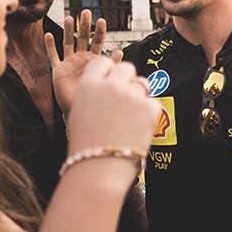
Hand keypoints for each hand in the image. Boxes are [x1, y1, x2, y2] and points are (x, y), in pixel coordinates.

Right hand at [48, 10, 106, 114]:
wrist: (80, 111)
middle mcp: (82, 58)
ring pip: (67, 43)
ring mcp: (69, 63)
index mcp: (95, 60)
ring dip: (68, 31)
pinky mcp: (58, 70)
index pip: (98, 42)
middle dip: (84, 25)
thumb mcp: (104, 79)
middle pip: (83, 38)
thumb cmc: (95, 97)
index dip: (99, 31)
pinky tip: (48, 34)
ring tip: (69, 17)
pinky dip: (50, 46)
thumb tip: (121, 53)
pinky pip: (53, 56)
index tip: (102, 20)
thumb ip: (110, 65)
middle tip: (86, 12)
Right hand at [64, 55, 158, 188]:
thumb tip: (105, 87)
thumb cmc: (86, 148)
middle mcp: (110, 86)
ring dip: (140, 96)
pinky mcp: (148, 108)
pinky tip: (139, 127)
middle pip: (126, 68)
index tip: (111, 81)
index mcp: (88, 85)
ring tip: (132, 117)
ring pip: (143, 84)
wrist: (99, 169)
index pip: (103, 62)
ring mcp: (131, 96)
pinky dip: (149, 113)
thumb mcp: (78, 114)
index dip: (108, 72)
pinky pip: (153, 102)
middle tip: (126, 99)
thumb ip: (93, 95)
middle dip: (127, 80)